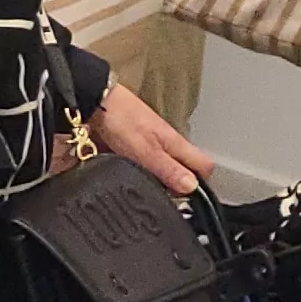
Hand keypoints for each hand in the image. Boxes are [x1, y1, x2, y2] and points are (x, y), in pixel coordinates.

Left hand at [88, 80, 208, 195]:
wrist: (96, 102)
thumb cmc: (122, 119)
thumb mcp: (147, 151)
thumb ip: (169, 169)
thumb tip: (192, 187)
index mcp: (176, 144)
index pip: (204, 166)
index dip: (200, 186)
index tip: (184, 199)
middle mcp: (167, 145)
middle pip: (183, 172)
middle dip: (172, 188)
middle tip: (157, 197)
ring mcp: (151, 145)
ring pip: (161, 171)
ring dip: (152, 182)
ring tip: (137, 187)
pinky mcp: (133, 147)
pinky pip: (141, 166)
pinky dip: (135, 173)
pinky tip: (123, 177)